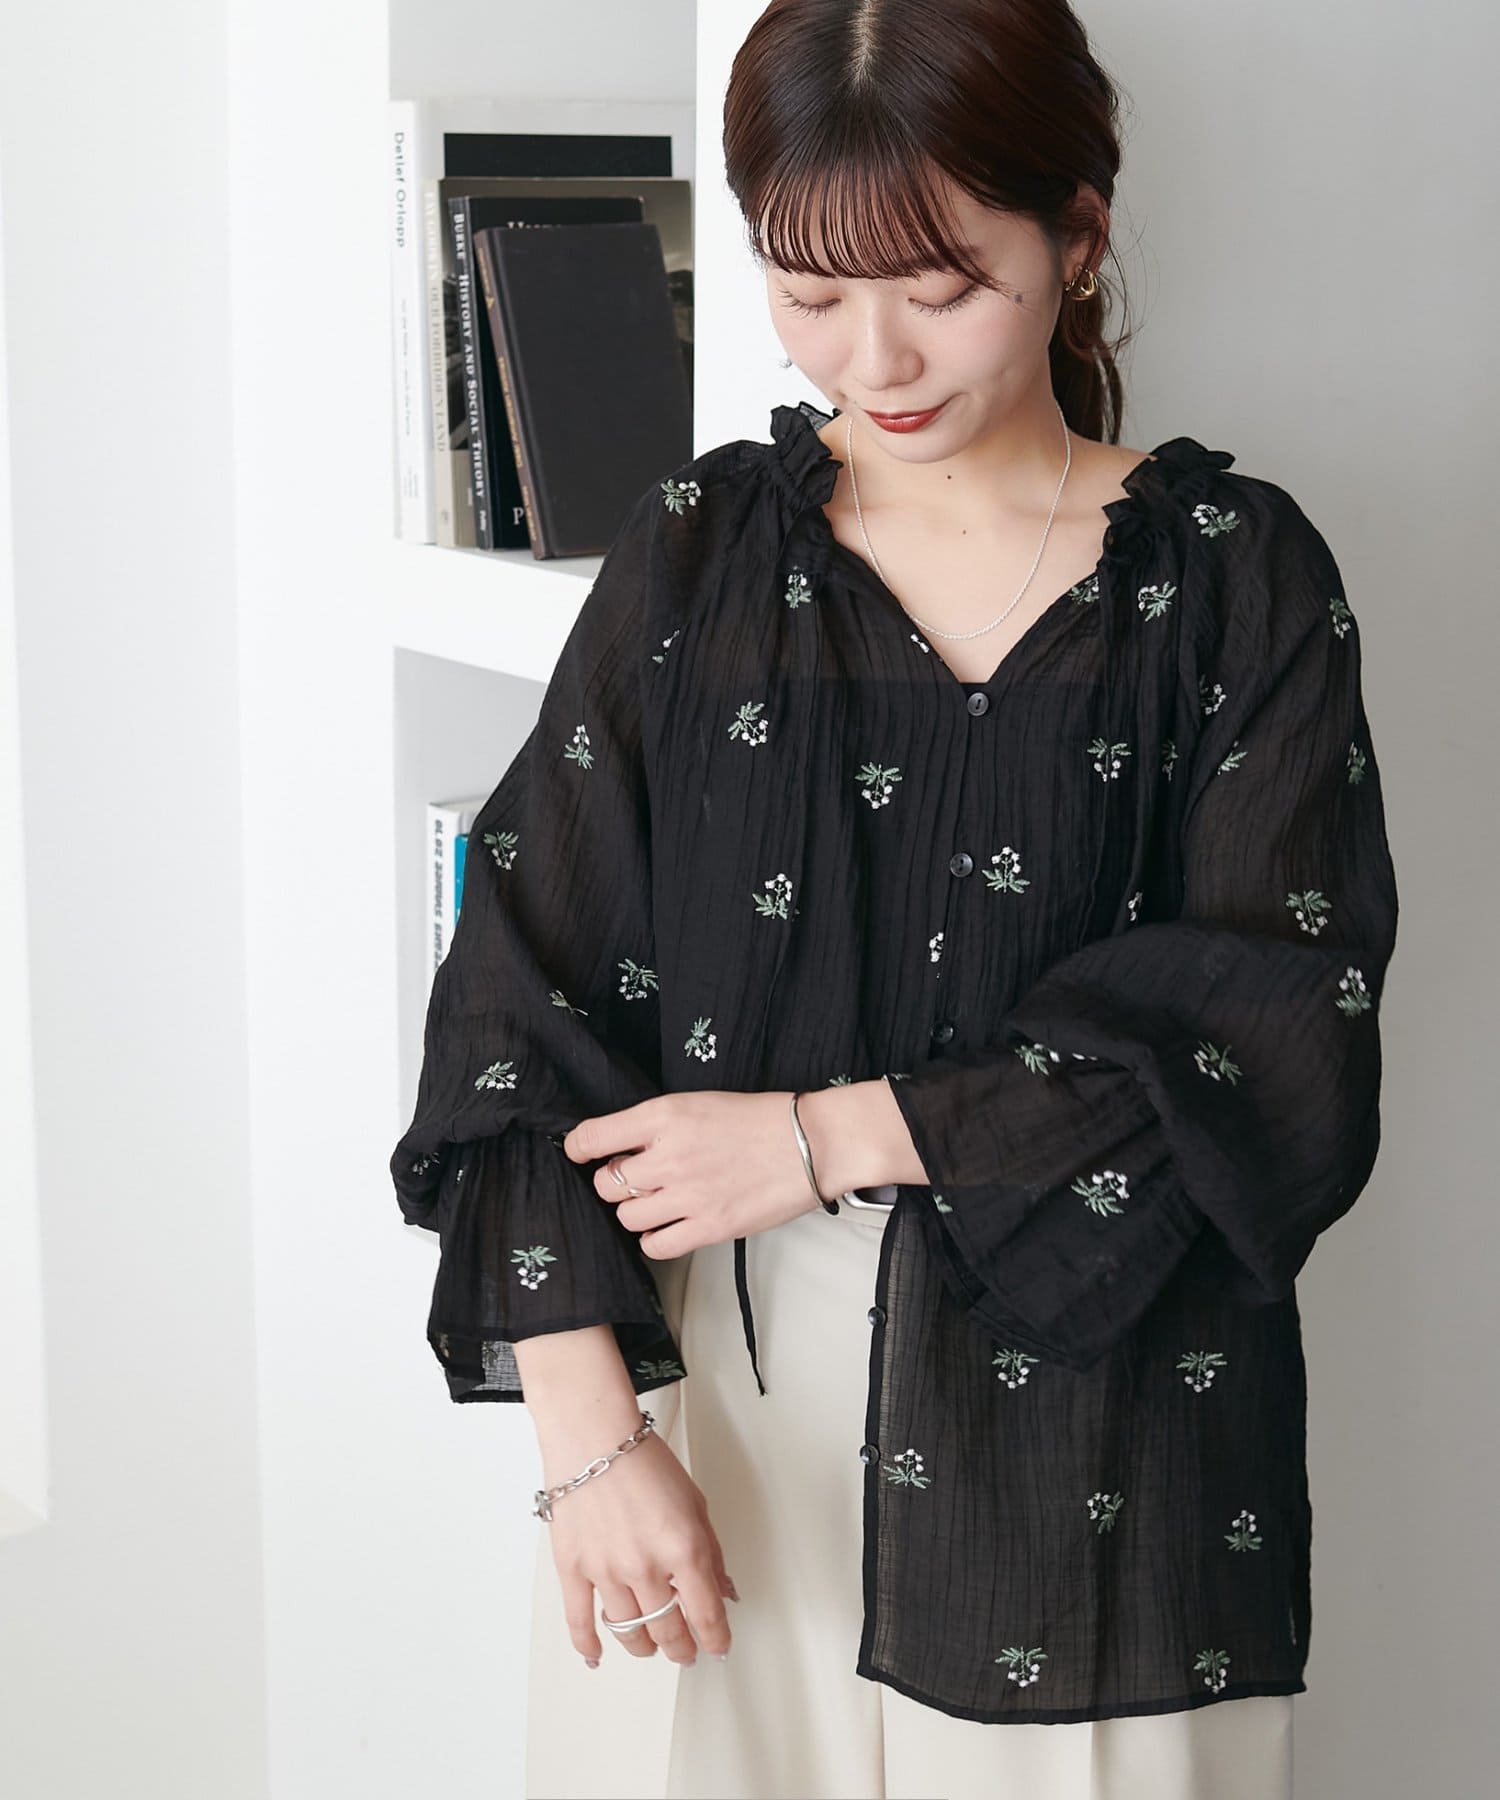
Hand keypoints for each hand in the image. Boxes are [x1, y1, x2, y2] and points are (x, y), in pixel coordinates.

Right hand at [543, 1427, 737, 1667]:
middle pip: (668, 1631)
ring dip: (645, 1647)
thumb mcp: (695, 1502)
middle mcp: (647, 1567)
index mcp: (684, 1549)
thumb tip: (723, 1589)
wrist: (594, 1435)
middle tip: (686, 1651)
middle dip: (682, 1648)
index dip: (715, 1639)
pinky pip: (580, 1621)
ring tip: (651, 1647)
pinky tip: (597, 1655)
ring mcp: (607, 1572)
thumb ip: (711, 1552)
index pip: (706, 1615)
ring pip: (630, 1632)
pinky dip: (589, 1644)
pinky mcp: (574, 1569)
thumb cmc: (643, 1459)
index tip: (717, 1647)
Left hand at [560, 1089, 836, 1257]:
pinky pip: (655, 1246)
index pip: (593, 1137)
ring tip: (658, 1202)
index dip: (578, 1148)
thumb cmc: (756, 1119)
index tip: (581, 1154)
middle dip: (614, 1183)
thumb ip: (656, 1125)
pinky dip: (654, 1239)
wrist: (809, 1143)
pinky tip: (669, 1226)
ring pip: (626, 1217)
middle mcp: (669, 1156)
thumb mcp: (697, 1103)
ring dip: (635, 1212)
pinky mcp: (709, 1227)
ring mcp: (688, 1195)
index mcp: (664, 1117)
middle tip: (636, 1179)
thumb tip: (616, 1147)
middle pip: (606, 1184)